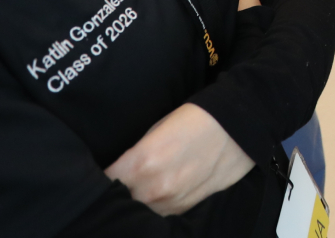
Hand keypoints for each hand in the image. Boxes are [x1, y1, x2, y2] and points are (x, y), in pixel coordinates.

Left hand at [105, 103, 254, 215]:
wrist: (241, 125)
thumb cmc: (198, 118)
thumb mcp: (157, 129)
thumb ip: (135, 155)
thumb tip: (118, 172)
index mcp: (142, 162)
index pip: (104, 183)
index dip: (96, 180)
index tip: (93, 177)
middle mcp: (154, 188)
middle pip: (118, 203)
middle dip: (114, 196)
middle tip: (114, 185)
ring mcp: (172, 202)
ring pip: (139, 214)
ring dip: (134, 205)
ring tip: (136, 191)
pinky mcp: (188, 208)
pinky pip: (161, 216)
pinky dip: (154, 209)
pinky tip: (156, 196)